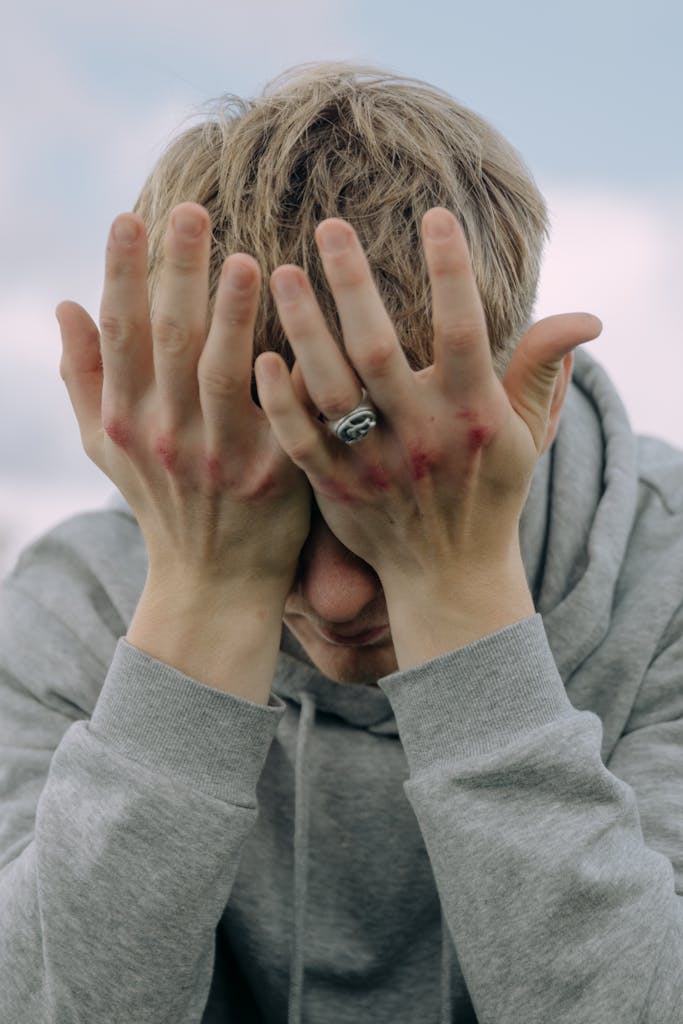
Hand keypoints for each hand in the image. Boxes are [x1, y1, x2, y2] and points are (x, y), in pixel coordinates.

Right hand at [57, 203, 310, 601]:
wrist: (214, 579)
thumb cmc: (161, 500)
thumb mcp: (107, 445)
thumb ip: (83, 376)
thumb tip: (65, 303)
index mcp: (126, 419)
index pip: (118, 333)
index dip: (120, 273)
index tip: (130, 216)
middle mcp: (168, 434)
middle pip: (169, 340)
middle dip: (177, 272)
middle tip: (191, 211)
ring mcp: (221, 456)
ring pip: (223, 373)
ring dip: (232, 315)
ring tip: (246, 261)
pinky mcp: (274, 474)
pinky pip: (284, 414)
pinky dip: (289, 374)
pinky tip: (301, 331)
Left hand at [254, 208, 600, 661]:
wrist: (447, 577)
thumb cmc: (489, 493)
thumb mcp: (527, 435)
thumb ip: (543, 370)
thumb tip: (587, 316)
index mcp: (472, 415)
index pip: (463, 331)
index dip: (452, 271)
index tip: (436, 214)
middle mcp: (419, 436)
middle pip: (378, 350)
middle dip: (353, 284)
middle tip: (329, 225)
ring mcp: (372, 464)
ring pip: (329, 388)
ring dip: (304, 328)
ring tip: (281, 272)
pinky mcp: (334, 487)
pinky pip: (298, 439)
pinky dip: (279, 401)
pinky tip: (262, 356)